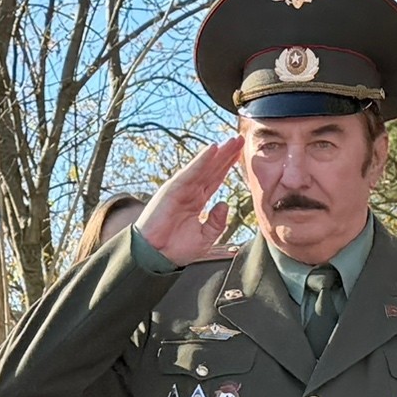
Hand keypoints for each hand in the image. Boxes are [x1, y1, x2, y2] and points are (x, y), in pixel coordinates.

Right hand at [132, 138, 243, 264]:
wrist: (156, 256)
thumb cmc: (175, 249)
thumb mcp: (204, 238)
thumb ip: (217, 223)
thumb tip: (224, 204)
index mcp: (196, 202)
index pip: (215, 179)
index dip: (228, 166)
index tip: (241, 154)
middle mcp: (190, 192)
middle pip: (212, 169)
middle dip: (226, 154)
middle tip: (240, 139)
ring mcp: (181, 189)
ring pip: (204, 167)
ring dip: (218, 153)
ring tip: (232, 141)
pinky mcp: (173, 189)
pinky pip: (190, 172)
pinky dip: (202, 160)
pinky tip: (213, 149)